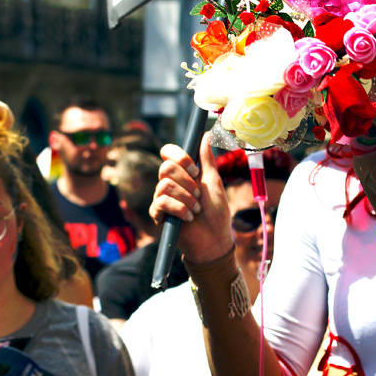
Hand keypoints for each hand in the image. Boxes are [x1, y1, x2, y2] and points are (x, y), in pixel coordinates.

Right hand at [151, 132, 234, 263]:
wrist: (215, 239)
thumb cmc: (217, 212)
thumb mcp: (214, 182)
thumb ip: (206, 160)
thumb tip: (205, 135)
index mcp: (183, 174)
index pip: (168, 153)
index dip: (178, 156)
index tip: (195, 170)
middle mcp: (169, 183)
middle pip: (166, 168)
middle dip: (188, 182)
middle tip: (199, 195)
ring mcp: (162, 198)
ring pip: (164, 185)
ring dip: (186, 198)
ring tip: (196, 209)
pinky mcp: (158, 215)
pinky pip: (160, 202)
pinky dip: (179, 209)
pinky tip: (189, 217)